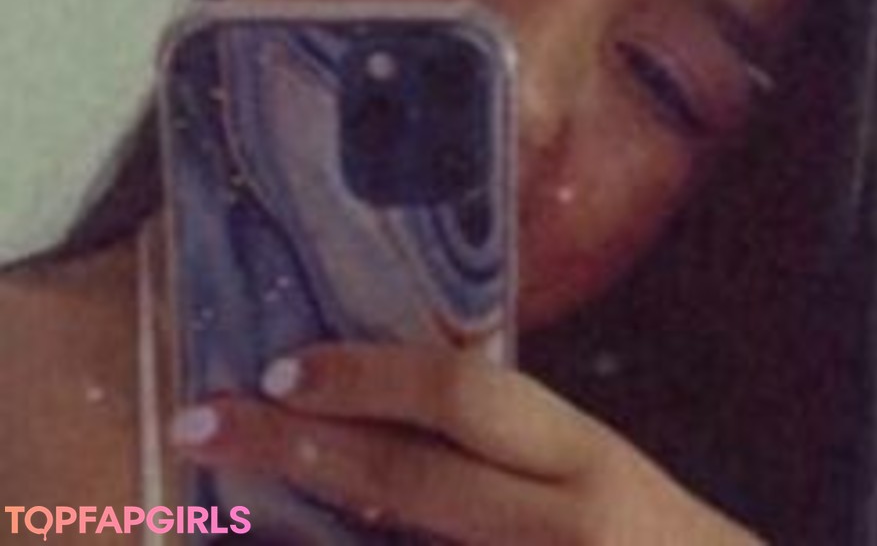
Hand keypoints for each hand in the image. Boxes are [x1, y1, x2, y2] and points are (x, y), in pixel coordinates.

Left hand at [169, 343, 764, 544]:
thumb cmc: (654, 540)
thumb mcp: (596, 475)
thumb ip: (513, 446)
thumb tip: (390, 411)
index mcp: (584, 458)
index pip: (464, 398)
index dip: (367, 377)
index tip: (282, 368)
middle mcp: (560, 525)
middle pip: (406, 477)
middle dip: (294, 446)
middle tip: (202, 419)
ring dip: (294, 536)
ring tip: (214, 504)